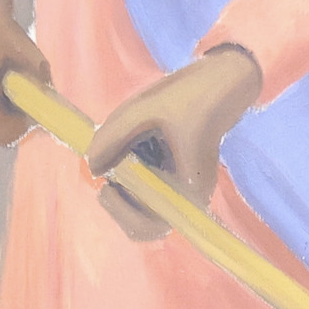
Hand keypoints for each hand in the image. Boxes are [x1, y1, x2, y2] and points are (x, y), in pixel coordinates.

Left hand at [82, 44, 260, 243]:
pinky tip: (131, 142)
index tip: (107, 186)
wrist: (219, 82)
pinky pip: (144, 188)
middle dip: (118, 205)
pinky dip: (127, 173)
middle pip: (144, 224)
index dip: (123, 214)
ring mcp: (178, 187)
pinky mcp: (172, 175)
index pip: (153, 226)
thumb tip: (90, 167)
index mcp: (188, 189)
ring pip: (141, 206)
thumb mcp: (142, 110)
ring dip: (121, 186)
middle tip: (105, 180)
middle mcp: (185, 195)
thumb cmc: (187, 96)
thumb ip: (111, 138)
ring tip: (120, 151)